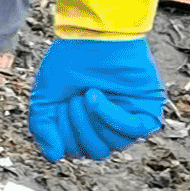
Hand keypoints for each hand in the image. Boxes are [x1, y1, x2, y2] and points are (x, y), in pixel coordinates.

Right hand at [27, 36, 165, 159]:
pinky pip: (135, 130)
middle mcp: (107, 124)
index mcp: (85, 124)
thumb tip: (53, 156)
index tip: (60, 107)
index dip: (65, 134)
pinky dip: (113, 117)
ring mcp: (128, 117)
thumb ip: (42, 126)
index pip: (77, 150)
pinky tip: (98, 97)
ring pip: (115, 144)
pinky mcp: (147, 108)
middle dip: (80, 127)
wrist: (93, 33)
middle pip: (96, 151)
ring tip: (88, 94)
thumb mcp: (46, 95)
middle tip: (74, 100)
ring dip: (95, 119)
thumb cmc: (71, 58)